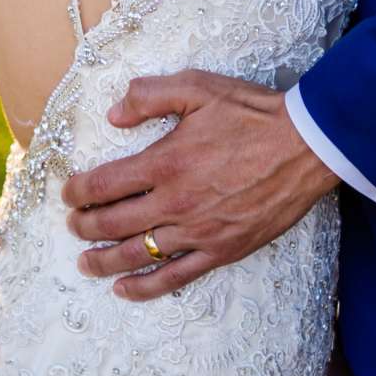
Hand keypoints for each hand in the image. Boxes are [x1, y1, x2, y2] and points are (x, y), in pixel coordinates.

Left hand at [57, 71, 339, 300]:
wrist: (306, 146)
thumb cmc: (252, 113)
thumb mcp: (197, 87)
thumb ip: (149, 96)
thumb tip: (112, 115)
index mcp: (165, 162)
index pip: (105, 185)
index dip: (79, 192)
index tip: (69, 194)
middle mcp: (175, 202)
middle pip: (113, 223)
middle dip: (84, 226)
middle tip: (72, 225)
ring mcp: (198, 231)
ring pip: (138, 254)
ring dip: (103, 261)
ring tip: (85, 263)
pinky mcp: (221, 250)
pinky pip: (175, 276)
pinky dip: (145, 286)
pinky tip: (124, 289)